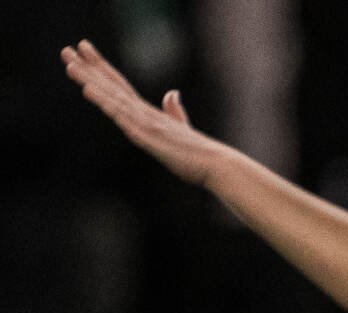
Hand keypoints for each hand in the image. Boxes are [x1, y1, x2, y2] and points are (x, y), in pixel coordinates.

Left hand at [61, 39, 229, 185]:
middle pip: (113, 86)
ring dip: (90, 80)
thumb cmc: (200, 154)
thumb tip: (171, 93)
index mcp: (150, 113)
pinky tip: (89, 91)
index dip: (102, 69)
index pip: (121, 86)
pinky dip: (104, 101)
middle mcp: (145, 113)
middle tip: (67, 50)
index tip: (84, 52)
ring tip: (69, 64)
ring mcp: (145, 123)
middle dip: (89, 68)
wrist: (217, 164)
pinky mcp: (146, 136)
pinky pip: (120, 116)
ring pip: (112, 97)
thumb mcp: (182, 129)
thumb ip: (174, 112)